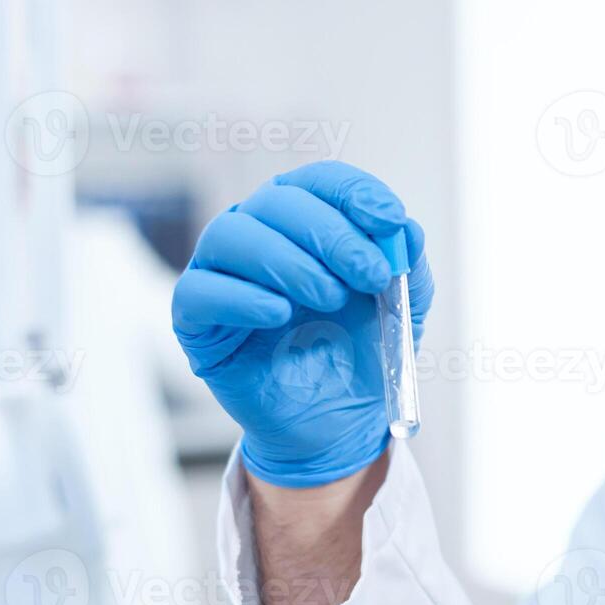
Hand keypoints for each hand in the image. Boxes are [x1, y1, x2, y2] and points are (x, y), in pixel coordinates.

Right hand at [172, 161, 433, 487]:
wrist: (339, 423)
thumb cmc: (362, 352)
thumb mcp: (403, 308)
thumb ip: (408, 267)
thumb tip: (406, 229)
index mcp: (306, 222)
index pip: (319, 182)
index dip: (353, 193)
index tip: (389, 220)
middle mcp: (258, 235)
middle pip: (276, 201)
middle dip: (330, 233)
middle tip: (370, 274)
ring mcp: (222, 274)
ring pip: (231, 235)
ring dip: (287, 260)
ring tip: (330, 297)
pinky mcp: (197, 322)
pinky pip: (200, 291)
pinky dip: (241, 297)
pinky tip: (279, 314)